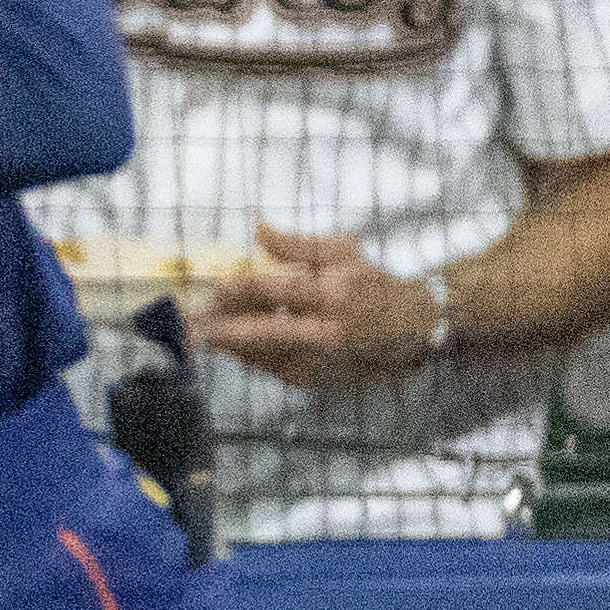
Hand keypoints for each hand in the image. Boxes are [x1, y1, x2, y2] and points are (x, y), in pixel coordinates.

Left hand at [191, 223, 443, 392]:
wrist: (417, 322)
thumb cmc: (377, 281)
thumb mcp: (343, 252)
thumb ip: (298, 246)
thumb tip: (258, 230)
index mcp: (333, 293)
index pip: (276, 292)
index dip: (239, 291)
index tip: (214, 290)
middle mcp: (329, 331)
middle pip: (265, 334)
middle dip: (223, 332)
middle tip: (192, 328)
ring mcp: (327, 360)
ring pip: (268, 358)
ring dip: (235, 348)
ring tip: (207, 337)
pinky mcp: (326, 380)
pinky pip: (280, 372)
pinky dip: (258, 360)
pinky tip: (240, 349)